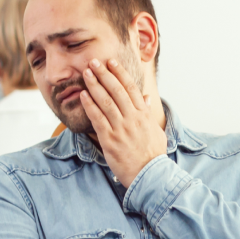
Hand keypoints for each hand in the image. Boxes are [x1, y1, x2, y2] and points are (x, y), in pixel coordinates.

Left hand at [78, 58, 166, 185]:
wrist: (150, 175)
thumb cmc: (153, 155)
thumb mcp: (156, 131)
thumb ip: (148, 113)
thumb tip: (145, 98)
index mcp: (144, 115)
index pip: (131, 88)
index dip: (120, 73)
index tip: (112, 62)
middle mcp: (133, 118)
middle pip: (117, 91)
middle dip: (104, 74)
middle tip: (94, 62)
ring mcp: (121, 128)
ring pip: (106, 101)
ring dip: (95, 85)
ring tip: (86, 73)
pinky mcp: (110, 140)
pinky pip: (98, 119)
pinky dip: (90, 105)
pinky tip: (83, 95)